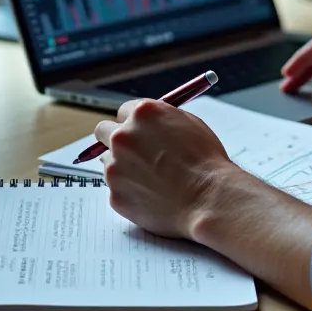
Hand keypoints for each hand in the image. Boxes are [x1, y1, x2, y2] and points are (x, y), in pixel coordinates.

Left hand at [93, 99, 251, 239]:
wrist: (209, 199)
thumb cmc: (206, 162)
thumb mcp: (189, 124)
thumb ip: (162, 120)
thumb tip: (148, 123)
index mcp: (142, 114)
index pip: (123, 111)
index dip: (133, 122)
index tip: (139, 131)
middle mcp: (123, 137)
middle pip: (103, 131)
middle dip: (115, 139)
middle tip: (132, 151)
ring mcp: (115, 167)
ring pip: (109, 162)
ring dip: (124, 167)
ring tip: (154, 179)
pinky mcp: (115, 195)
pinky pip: (117, 189)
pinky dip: (131, 192)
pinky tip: (155, 196)